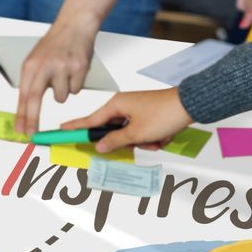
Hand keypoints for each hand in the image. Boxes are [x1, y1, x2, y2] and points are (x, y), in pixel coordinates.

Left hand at [15, 13, 97, 135]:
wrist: (75, 25)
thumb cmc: (55, 44)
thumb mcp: (36, 59)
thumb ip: (31, 80)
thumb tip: (26, 108)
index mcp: (30, 65)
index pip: (23, 94)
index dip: (21, 114)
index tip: (19, 129)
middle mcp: (44, 66)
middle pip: (35, 99)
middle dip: (32, 119)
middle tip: (31, 133)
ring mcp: (62, 67)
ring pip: (61, 97)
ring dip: (62, 92)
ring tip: (63, 75)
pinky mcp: (79, 68)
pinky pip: (76, 90)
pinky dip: (75, 84)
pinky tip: (74, 71)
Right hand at [60, 88, 193, 152]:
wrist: (191, 105)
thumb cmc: (163, 114)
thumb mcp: (137, 132)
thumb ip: (115, 141)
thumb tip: (100, 146)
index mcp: (116, 105)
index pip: (89, 120)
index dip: (74, 128)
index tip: (59, 132)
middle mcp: (124, 106)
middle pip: (112, 131)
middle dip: (127, 141)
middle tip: (138, 141)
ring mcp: (136, 110)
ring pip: (129, 134)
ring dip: (142, 141)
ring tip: (157, 138)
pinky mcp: (148, 115)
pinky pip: (142, 132)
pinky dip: (151, 138)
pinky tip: (162, 137)